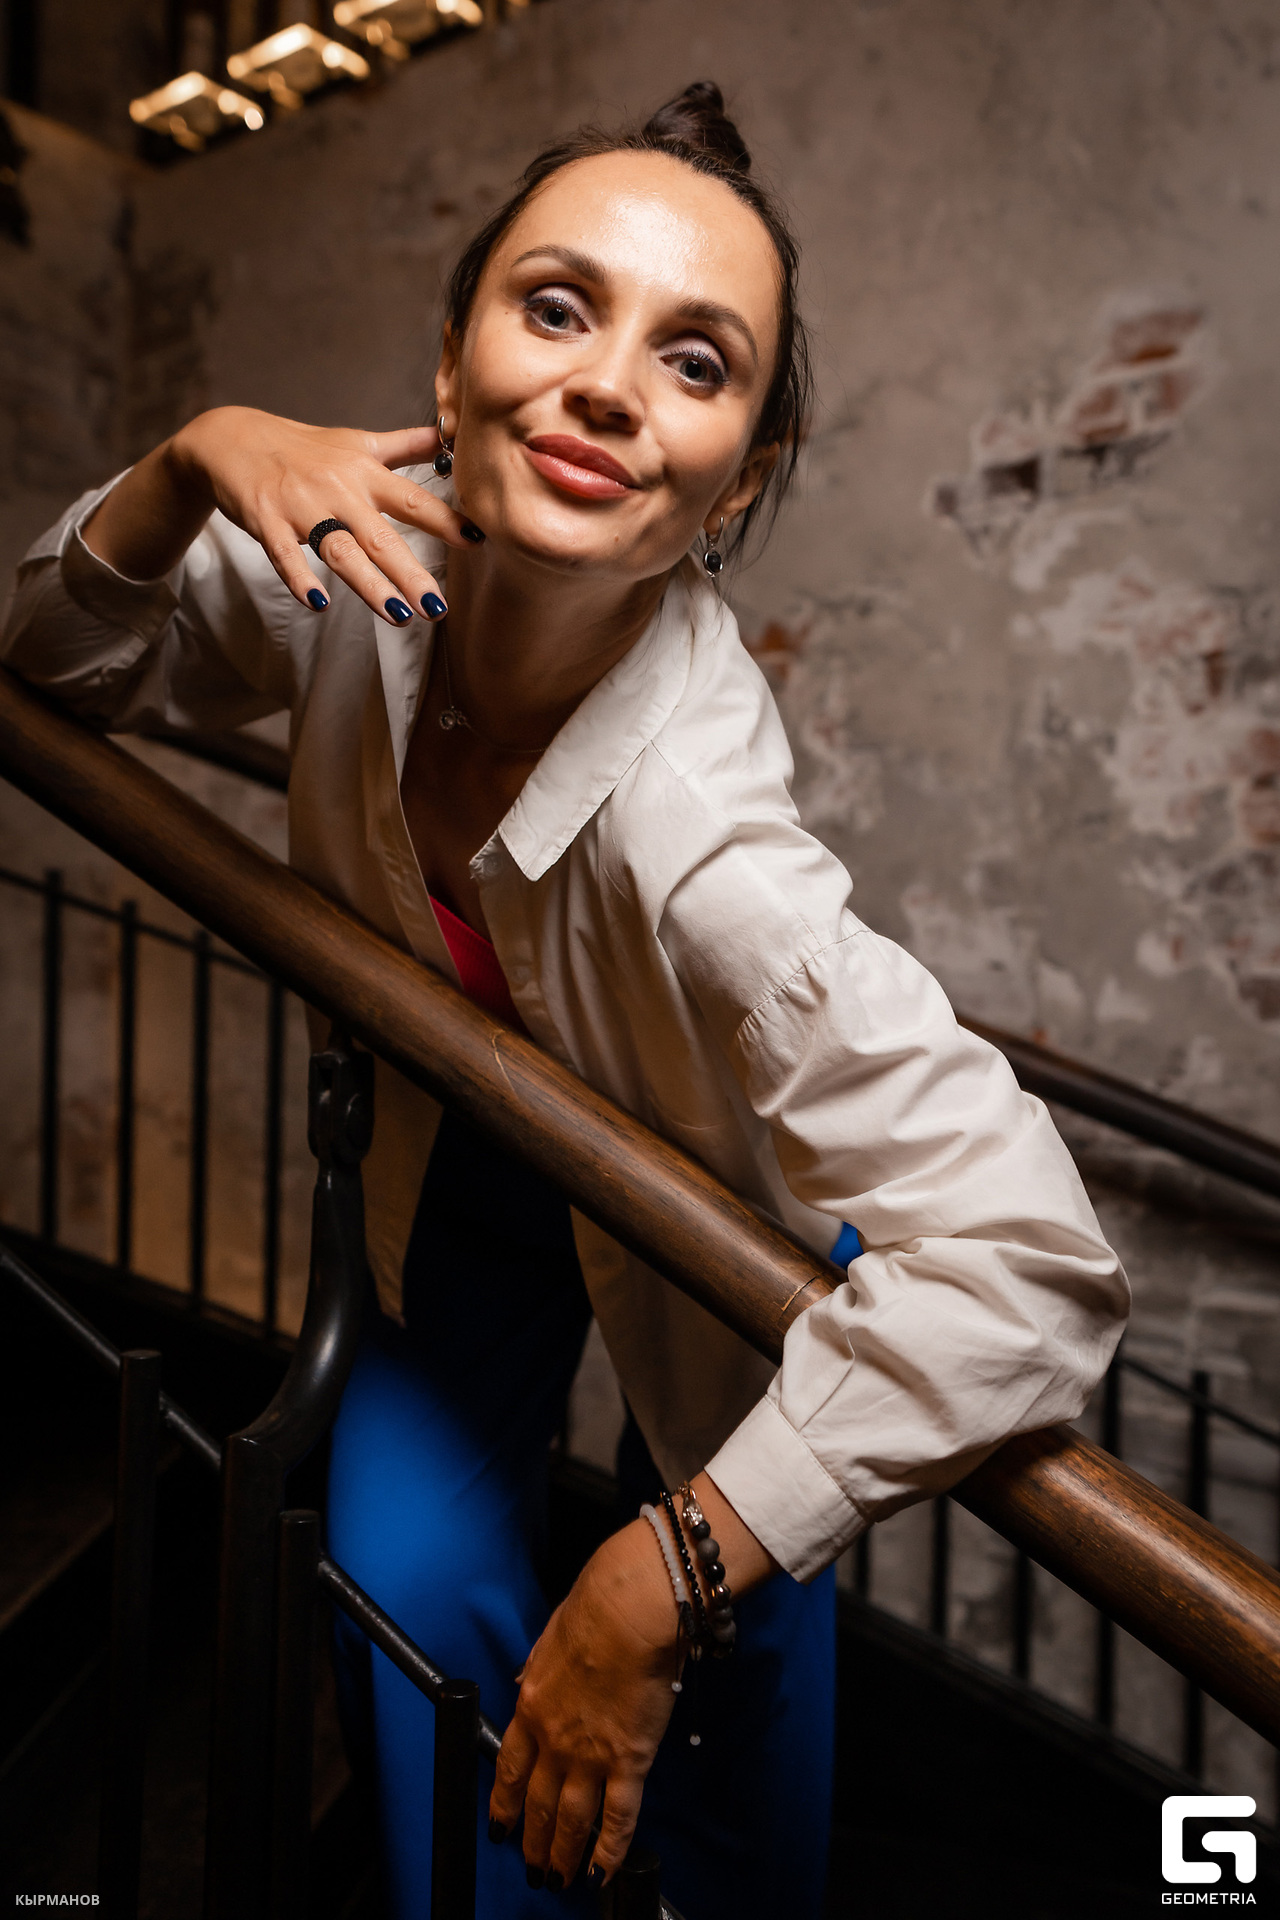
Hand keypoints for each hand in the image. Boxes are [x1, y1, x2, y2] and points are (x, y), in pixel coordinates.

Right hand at [84, 406, 476, 624]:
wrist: (232, 438)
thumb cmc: (303, 448)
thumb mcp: (357, 441)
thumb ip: (405, 445)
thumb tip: (450, 433)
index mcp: (365, 472)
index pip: (413, 500)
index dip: (446, 519)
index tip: (478, 541)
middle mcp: (338, 489)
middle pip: (381, 537)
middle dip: (411, 573)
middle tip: (437, 609)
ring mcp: (301, 505)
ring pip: (340, 550)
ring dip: (369, 585)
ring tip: (397, 617)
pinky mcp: (265, 519)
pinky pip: (283, 553)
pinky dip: (299, 578)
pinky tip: (317, 604)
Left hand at [489, 1520, 679, 1889]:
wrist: (627, 1611)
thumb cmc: (594, 1609)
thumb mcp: (549, 1640)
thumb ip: (538, 1669)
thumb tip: (529, 1680)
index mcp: (531, 1706)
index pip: (509, 1768)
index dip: (503, 1804)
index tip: (500, 1827)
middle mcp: (554, 1739)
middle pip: (537, 1803)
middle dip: (532, 1841)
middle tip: (533, 1867)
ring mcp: (590, 1755)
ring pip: (571, 1820)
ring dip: (564, 1854)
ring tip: (559, 1879)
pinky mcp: (629, 1761)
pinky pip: (618, 1816)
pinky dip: (610, 1849)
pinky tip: (604, 1871)